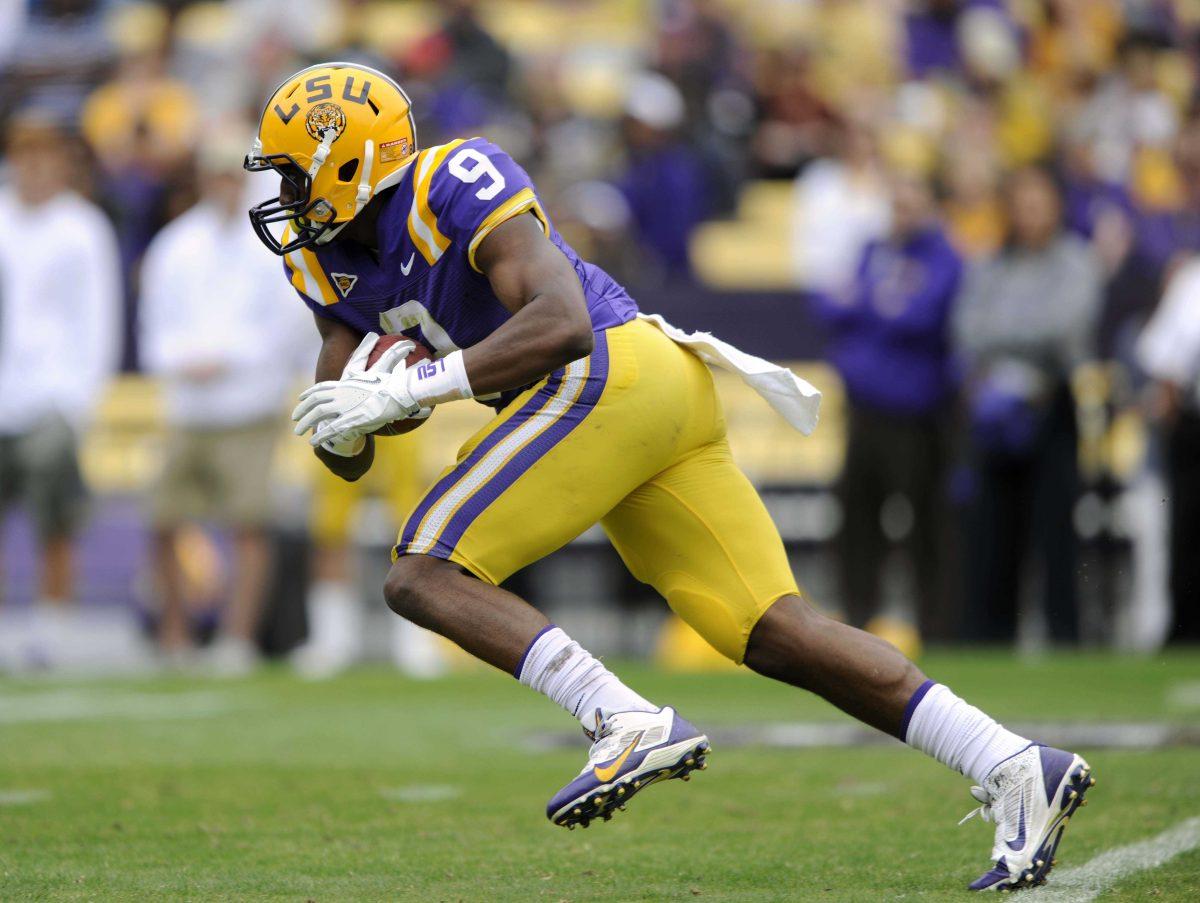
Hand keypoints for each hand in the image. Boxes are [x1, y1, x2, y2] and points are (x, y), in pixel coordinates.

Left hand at [291, 333, 422, 445]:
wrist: (401, 392)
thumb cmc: (394, 384)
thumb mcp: (379, 377)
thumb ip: (370, 379)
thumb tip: (373, 370)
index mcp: (347, 384)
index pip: (322, 388)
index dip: (309, 393)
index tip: (301, 398)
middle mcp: (342, 393)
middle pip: (315, 401)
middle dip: (302, 409)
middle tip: (294, 417)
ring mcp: (346, 406)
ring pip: (318, 415)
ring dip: (306, 423)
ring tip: (298, 431)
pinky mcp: (353, 419)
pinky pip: (332, 429)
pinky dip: (321, 436)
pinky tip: (313, 442)